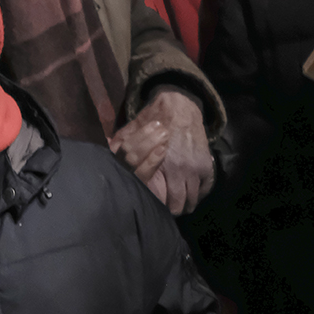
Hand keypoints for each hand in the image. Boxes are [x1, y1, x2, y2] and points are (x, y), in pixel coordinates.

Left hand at [109, 87, 213, 213]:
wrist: (180, 105)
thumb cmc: (154, 119)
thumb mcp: (132, 132)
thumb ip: (121, 146)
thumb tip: (107, 153)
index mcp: (160, 164)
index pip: (160, 201)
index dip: (158, 207)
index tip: (154, 207)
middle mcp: (180, 170)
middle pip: (179, 206)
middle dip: (173, 208)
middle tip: (168, 206)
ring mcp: (195, 168)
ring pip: (193, 200)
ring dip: (187, 203)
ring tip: (181, 202)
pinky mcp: (206, 164)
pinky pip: (206, 188)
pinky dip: (200, 192)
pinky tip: (193, 191)